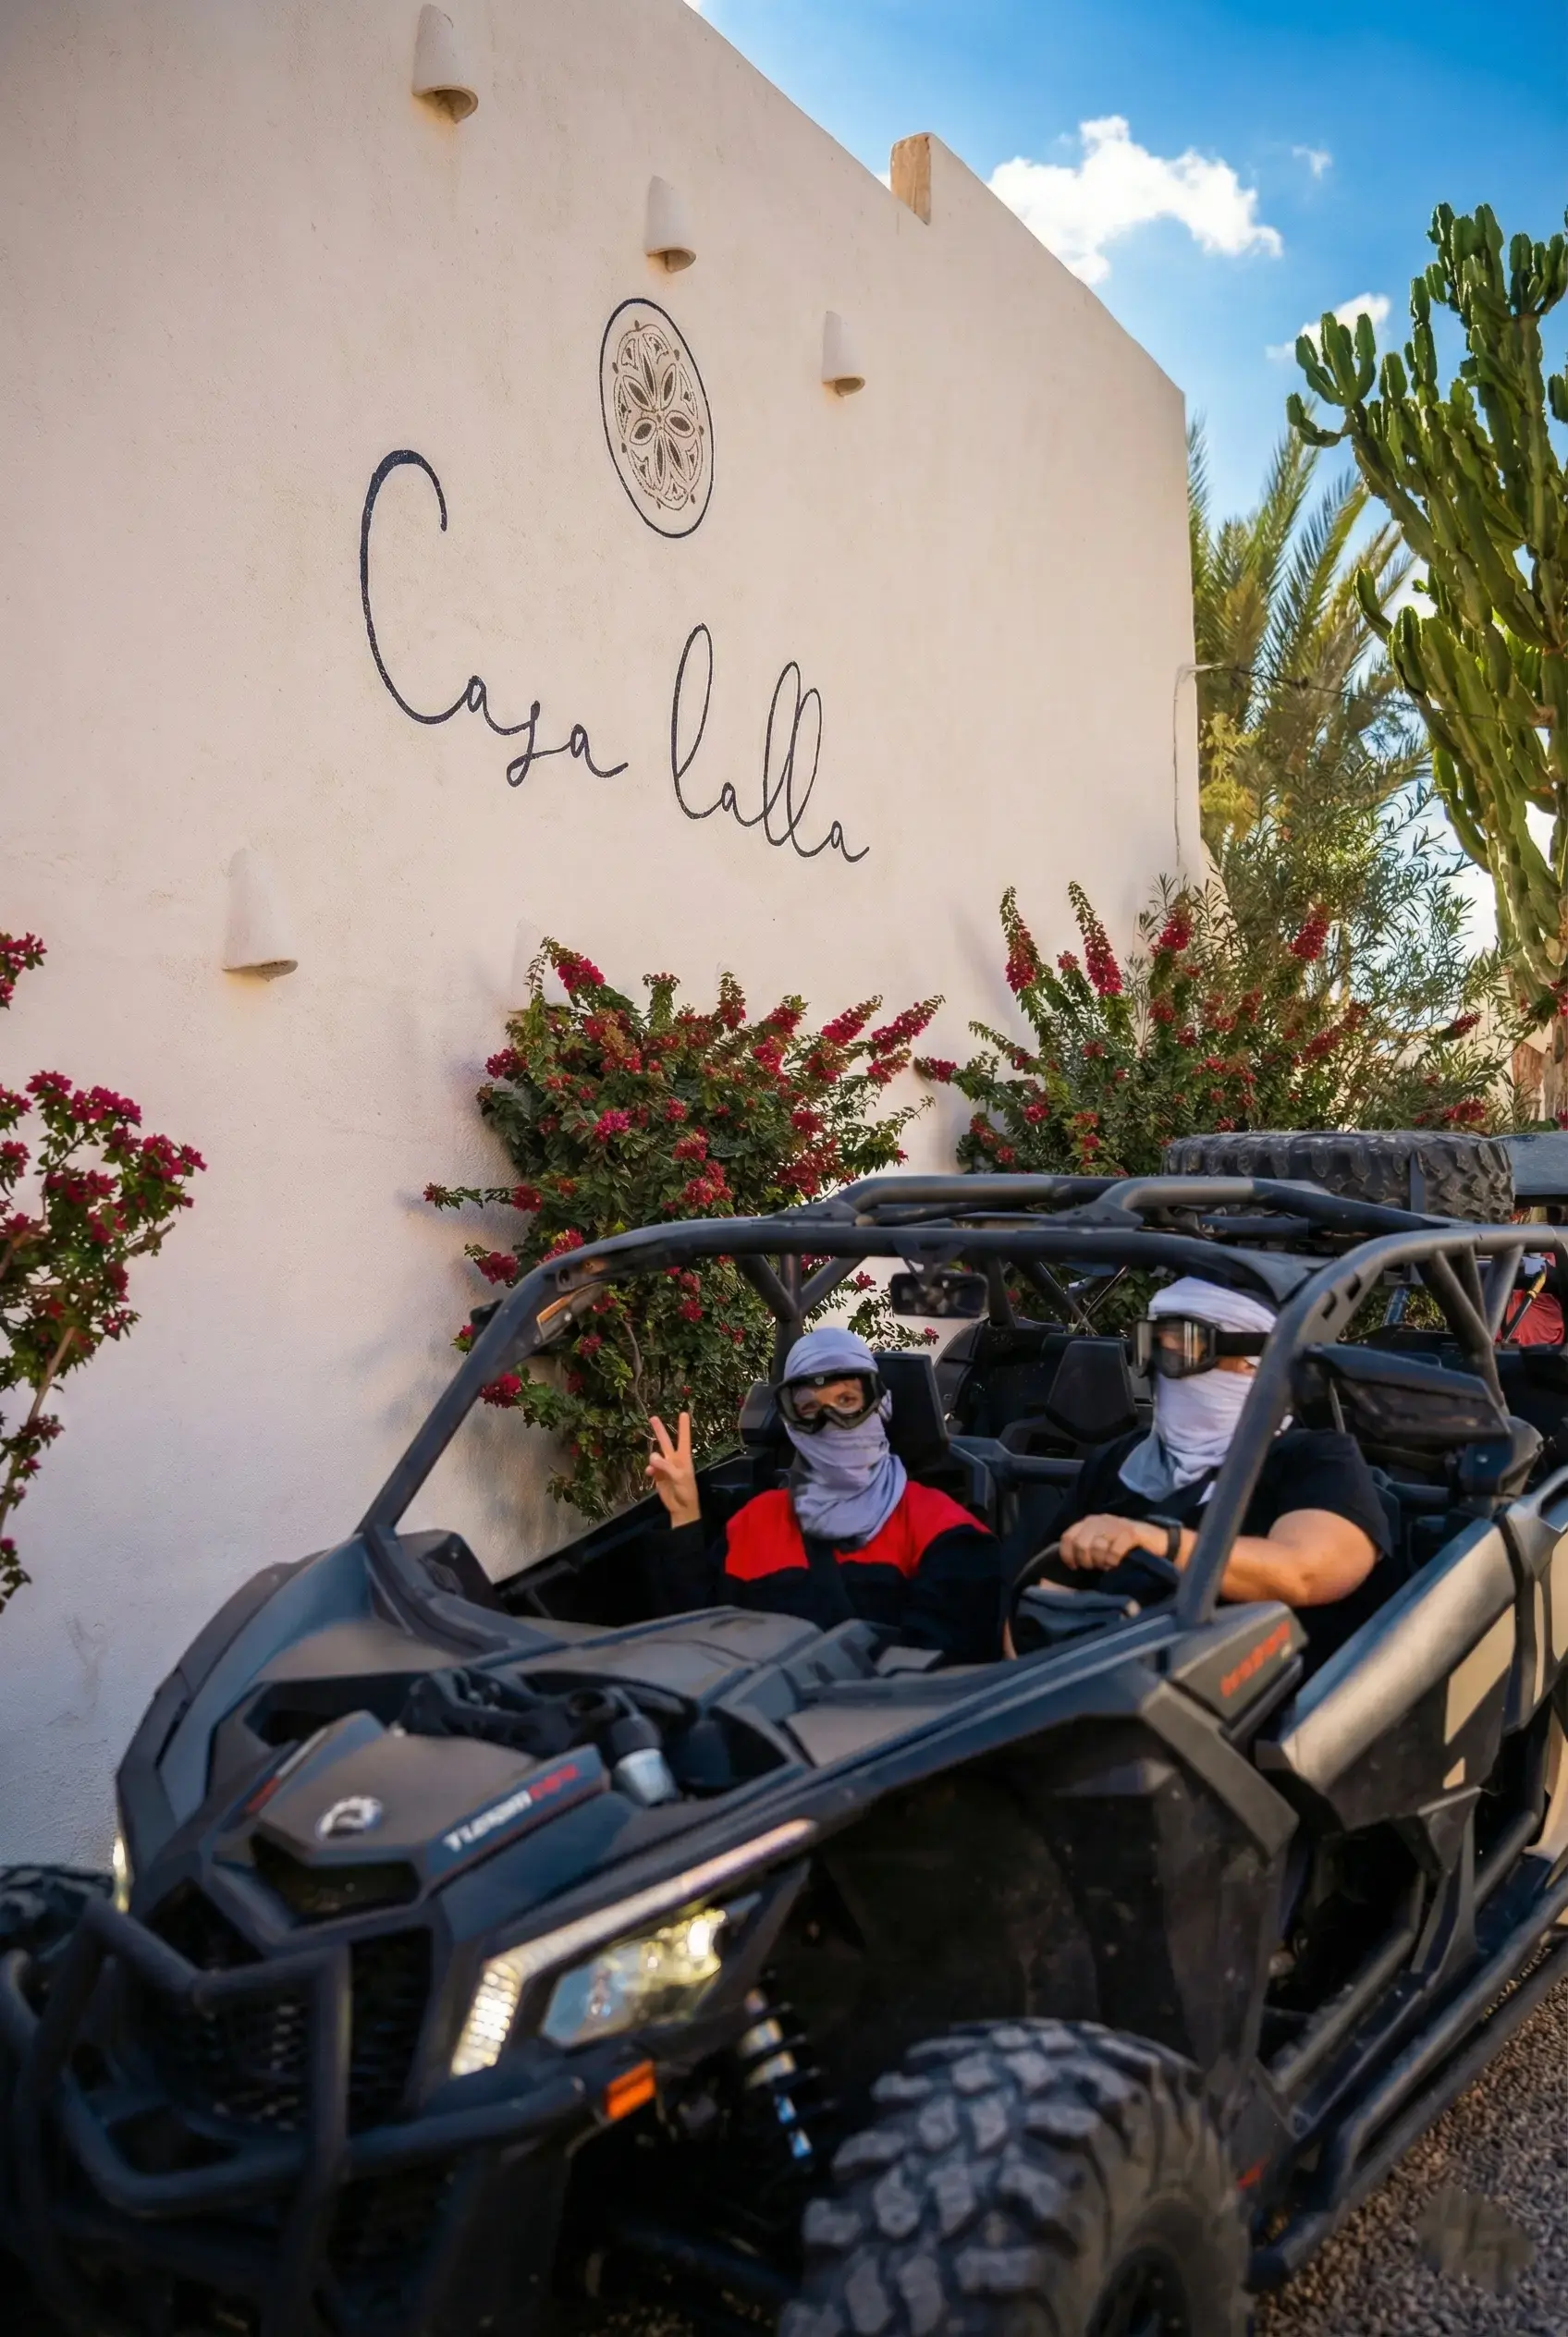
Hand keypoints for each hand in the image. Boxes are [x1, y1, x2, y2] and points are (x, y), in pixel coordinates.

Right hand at [647, 1412, 699, 1527]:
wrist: (681, 1507)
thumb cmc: (686, 1490)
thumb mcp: (680, 1477)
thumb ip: (666, 1466)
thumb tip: (652, 1457)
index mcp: (683, 1457)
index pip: (683, 1438)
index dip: (683, 1426)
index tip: (683, 1413)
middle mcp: (674, 1459)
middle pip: (665, 1441)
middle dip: (659, 1430)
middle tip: (653, 1417)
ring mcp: (664, 1467)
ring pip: (655, 1455)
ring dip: (653, 1458)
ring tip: (654, 1466)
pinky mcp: (658, 1475)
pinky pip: (650, 1468)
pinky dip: (649, 1469)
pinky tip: (650, 1473)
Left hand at [1059, 1513, 1188, 1572]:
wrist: (1159, 1543)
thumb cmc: (1126, 1546)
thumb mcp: (1102, 1542)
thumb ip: (1086, 1545)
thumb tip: (1068, 1559)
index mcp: (1090, 1521)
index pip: (1068, 1537)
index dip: (1067, 1555)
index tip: (1074, 1567)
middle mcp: (1101, 1520)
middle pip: (1081, 1545)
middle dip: (1086, 1561)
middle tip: (1096, 1567)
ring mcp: (1116, 1525)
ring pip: (1097, 1548)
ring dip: (1101, 1562)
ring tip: (1108, 1564)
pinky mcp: (1131, 1532)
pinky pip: (1114, 1551)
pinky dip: (1114, 1561)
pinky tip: (1117, 1563)